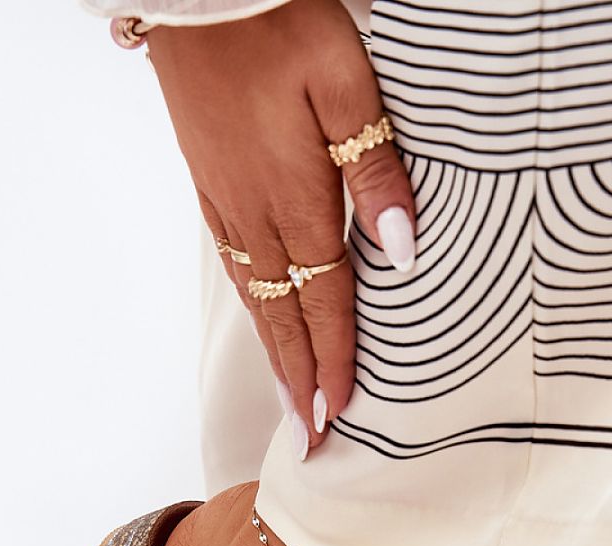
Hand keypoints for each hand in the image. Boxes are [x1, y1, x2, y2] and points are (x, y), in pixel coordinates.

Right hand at [146, 0, 414, 458]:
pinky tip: (262, 321)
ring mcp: (226, 204)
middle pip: (284, 317)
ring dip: (274, 355)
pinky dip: (254, 309)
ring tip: (287, 399)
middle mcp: (256, 216)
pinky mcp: (210, 186)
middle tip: (307, 438)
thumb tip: (402, 248)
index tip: (336, 418)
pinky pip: (235, 267)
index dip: (333, 362)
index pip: (323, 302)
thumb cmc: (277, 22)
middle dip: (298, 381)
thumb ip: (374, 169)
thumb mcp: (346, 80)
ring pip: (257, 298)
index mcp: (295, 198)